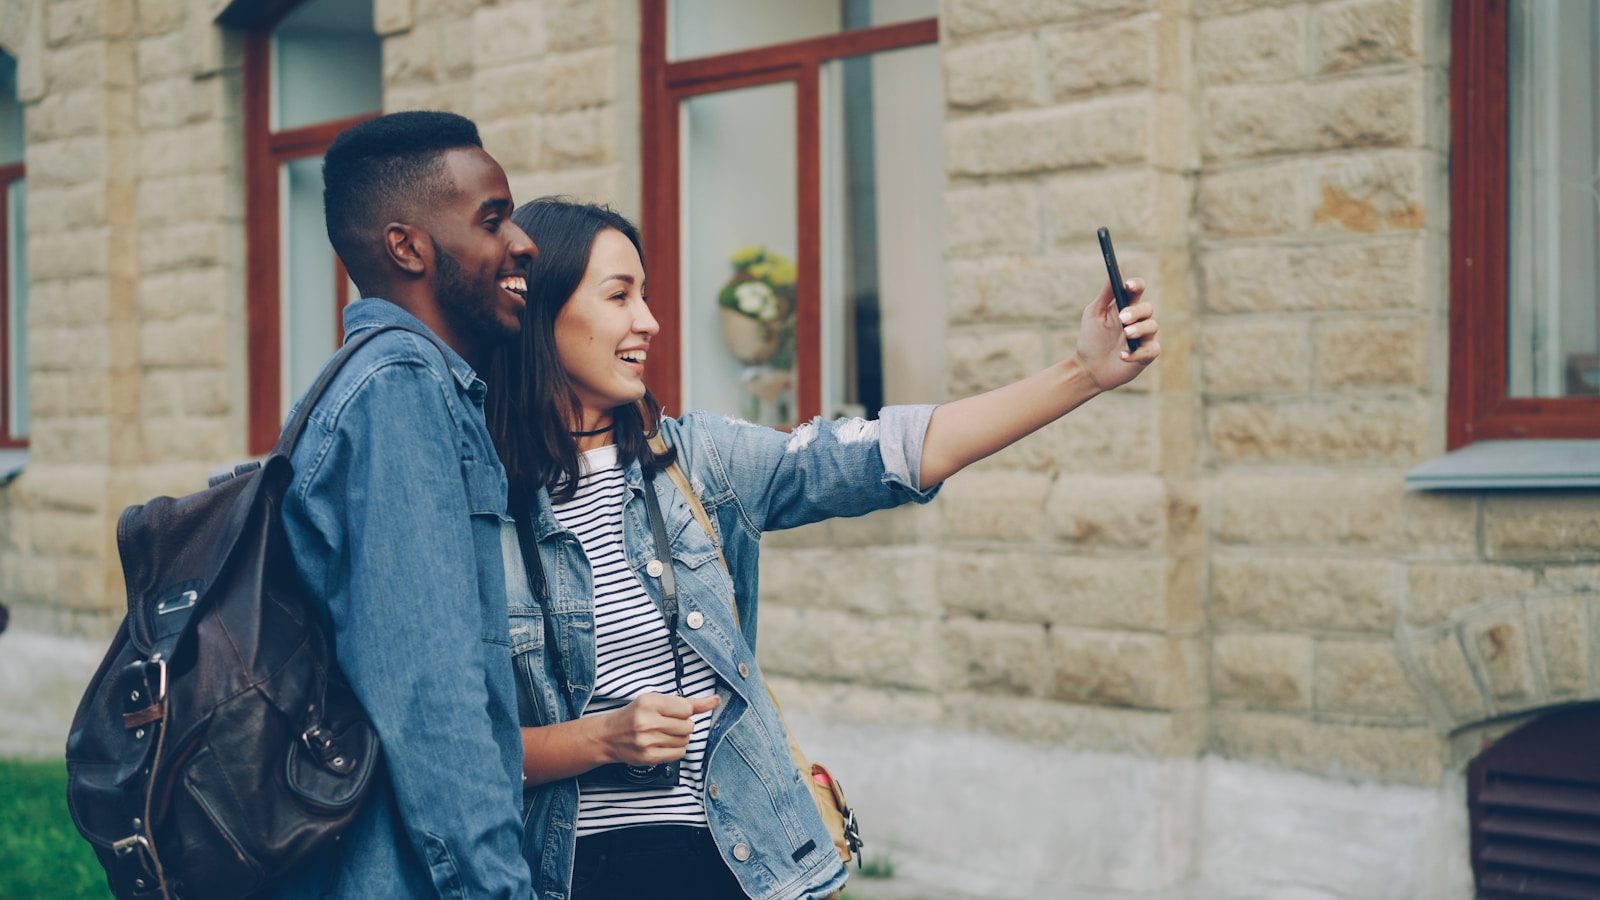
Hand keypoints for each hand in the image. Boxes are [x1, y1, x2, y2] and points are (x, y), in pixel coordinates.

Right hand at [596, 692, 719, 766]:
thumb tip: (714, 701)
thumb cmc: (634, 715)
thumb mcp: (655, 701)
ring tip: (663, 733)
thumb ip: (686, 702)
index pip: (687, 708)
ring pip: (685, 741)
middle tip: (667, 723)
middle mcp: (647, 721)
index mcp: (649, 702)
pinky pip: (679, 754)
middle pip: (688, 726)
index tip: (675, 712)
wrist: (609, 735)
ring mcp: (647, 741)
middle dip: (683, 725)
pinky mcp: (649, 757)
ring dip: (680, 738)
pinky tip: (663, 744)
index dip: (684, 711)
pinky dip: (676, 749)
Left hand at [1075, 277, 1159, 390]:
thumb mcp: (1094, 314)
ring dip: (1139, 329)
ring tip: (1125, 334)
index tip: (1128, 285)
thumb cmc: (1091, 339)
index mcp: (1126, 306)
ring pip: (1152, 327)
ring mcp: (1144, 337)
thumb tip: (1114, 271)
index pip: (1138, 289)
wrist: (1089, 368)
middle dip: (1136, 312)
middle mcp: (1139, 320)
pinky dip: (1137, 353)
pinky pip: (1150, 351)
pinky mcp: (1146, 355)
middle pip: (1147, 308)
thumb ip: (1105, 294)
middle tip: (1123, 318)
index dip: (1136, 285)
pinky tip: (1122, 355)